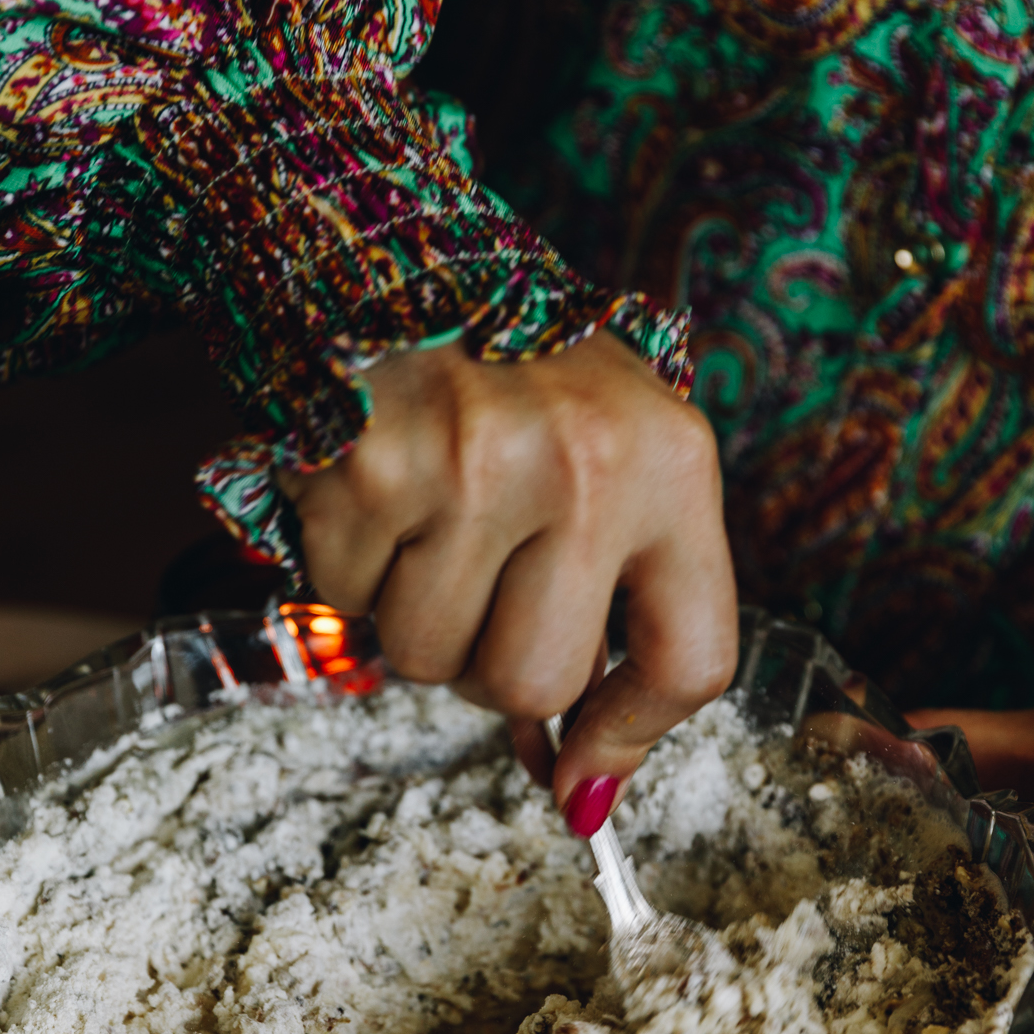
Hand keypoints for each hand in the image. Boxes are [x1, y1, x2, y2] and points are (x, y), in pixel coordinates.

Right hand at [278, 332, 737, 828]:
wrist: (382, 248)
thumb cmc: (509, 374)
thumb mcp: (605, 459)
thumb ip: (614, 606)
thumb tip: (577, 785)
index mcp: (672, 462)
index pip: (690, 660)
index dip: (628, 734)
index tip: (577, 765)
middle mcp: (589, 463)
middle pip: (536, 682)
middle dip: (489, 665)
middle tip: (473, 584)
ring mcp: (476, 464)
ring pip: (430, 658)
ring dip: (411, 614)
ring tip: (420, 519)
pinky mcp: (369, 466)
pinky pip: (345, 602)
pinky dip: (343, 569)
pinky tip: (367, 492)